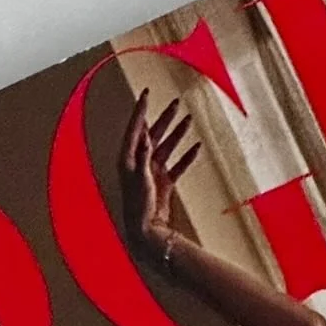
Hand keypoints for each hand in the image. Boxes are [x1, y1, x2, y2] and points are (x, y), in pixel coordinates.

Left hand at [118, 87, 200, 258]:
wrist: (146, 232)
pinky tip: (198, 147)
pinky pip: (177, 166)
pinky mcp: (163, 184)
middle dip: (165, 118)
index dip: (141, 110)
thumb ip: (143, 156)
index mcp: (128, 159)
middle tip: (176, 103)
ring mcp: (152, 173)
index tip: (148, 93)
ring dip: (178, 134)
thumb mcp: (140, 179)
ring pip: (167, 148)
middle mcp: (139, 163)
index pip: (135, 128)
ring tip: (190, 119)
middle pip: (153, 134)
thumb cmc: (139, 207)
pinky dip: (186, 157)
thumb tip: (145, 134)